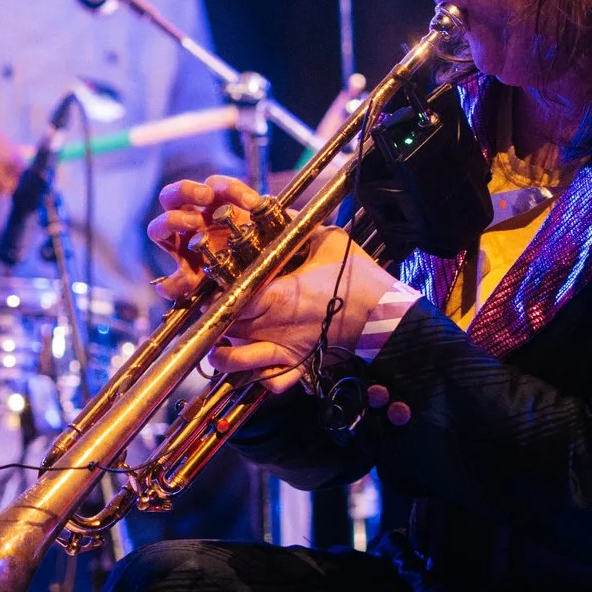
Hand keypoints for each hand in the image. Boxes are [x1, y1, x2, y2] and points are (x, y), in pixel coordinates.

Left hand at [146, 176, 402, 391]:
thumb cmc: (357, 276)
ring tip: (217, 350)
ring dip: (224, 357)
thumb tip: (275, 209)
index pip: (230, 298)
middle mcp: (273, 326)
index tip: (206, 288)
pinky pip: (270, 382)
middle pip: (224, 330)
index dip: (214, 296)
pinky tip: (253, 369)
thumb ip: (295, 226)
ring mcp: (284, 349)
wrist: (385, 314)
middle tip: (207, 316)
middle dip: (212, 325)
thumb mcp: (326, 241)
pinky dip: (258, 379)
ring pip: (237, 363)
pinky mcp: (297, 366)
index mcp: (277, 294)